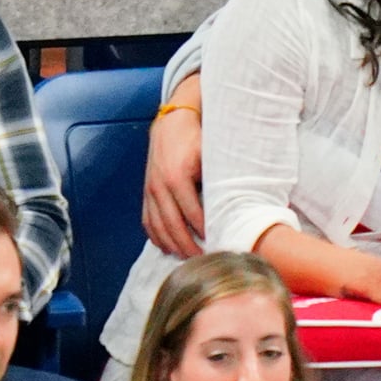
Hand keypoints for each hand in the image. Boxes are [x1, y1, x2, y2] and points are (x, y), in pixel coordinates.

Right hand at [143, 105, 203, 257]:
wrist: (173, 122)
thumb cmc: (196, 138)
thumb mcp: (209, 155)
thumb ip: (217, 178)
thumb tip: (235, 200)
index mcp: (177, 178)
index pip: (192, 213)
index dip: (204, 230)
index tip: (216, 242)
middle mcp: (159, 186)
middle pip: (172, 225)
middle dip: (187, 245)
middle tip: (201, 259)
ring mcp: (150, 190)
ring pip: (157, 226)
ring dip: (171, 244)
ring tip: (186, 257)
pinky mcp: (146, 192)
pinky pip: (148, 220)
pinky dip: (156, 236)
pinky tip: (167, 246)